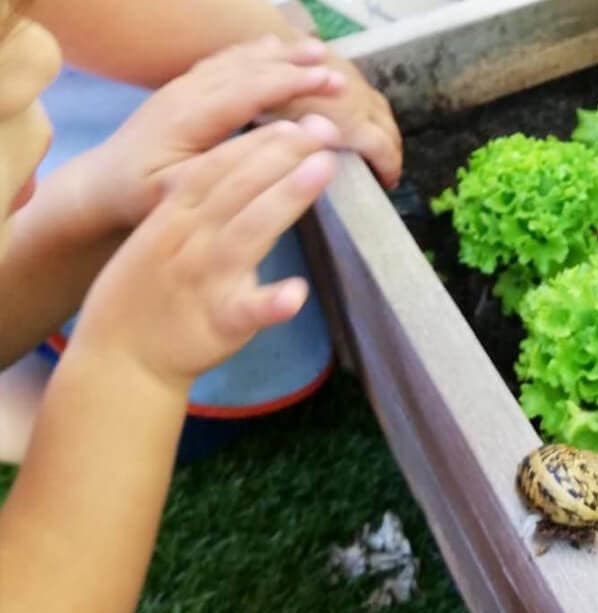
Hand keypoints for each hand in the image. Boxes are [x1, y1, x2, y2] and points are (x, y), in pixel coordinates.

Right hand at [70, 117, 335, 391]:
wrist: (121, 358)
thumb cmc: (151, 290)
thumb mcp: (163, 232)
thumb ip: (200, 201)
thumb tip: (248, 167)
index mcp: (175, 216)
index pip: (219, 166)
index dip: (258, 141)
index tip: (296, 120)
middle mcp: (190, 240)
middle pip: (239, 187)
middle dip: (283, 154)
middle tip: (325, 129)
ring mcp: (205, 282)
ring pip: (248, 233)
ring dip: (286, 198)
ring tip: (323, 169)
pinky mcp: (218, 324)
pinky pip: (248, 311)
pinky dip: (272, 302)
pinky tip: (297, 293)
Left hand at [87, 34, 343, 231]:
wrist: (101, 184)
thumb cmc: (140, 197)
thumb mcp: (179, 191)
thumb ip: (227, 168)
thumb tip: (278, 148)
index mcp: (188, 117)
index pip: (248, 90)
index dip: (291, 85)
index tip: (330, 82)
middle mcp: (187, 92)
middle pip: (248, 69)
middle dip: (295, 67)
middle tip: (338, 72)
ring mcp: (184, 85)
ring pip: (238, 59)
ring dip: (280, 54)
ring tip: (319, 50)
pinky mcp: (184, 87)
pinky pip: (225, 59)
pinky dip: (256, 51)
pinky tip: (276, 47)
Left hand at [274, 48, 402, 189]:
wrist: (277, 50)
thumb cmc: (279, 98)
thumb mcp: (293, 135)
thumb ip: (314, 152)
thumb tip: (324, 168)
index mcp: (352, 123)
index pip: (383, 149)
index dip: (389, 168)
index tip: (388, 183)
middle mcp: (362, 103)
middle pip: (390, 130)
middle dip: (393, 151)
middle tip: (388, 170)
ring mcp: (357, 83)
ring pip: (383, 110)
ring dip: (386, 130)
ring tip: (380, 146)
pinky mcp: (349, 69)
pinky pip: (370, 95)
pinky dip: (373, 112)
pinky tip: (361, 117)